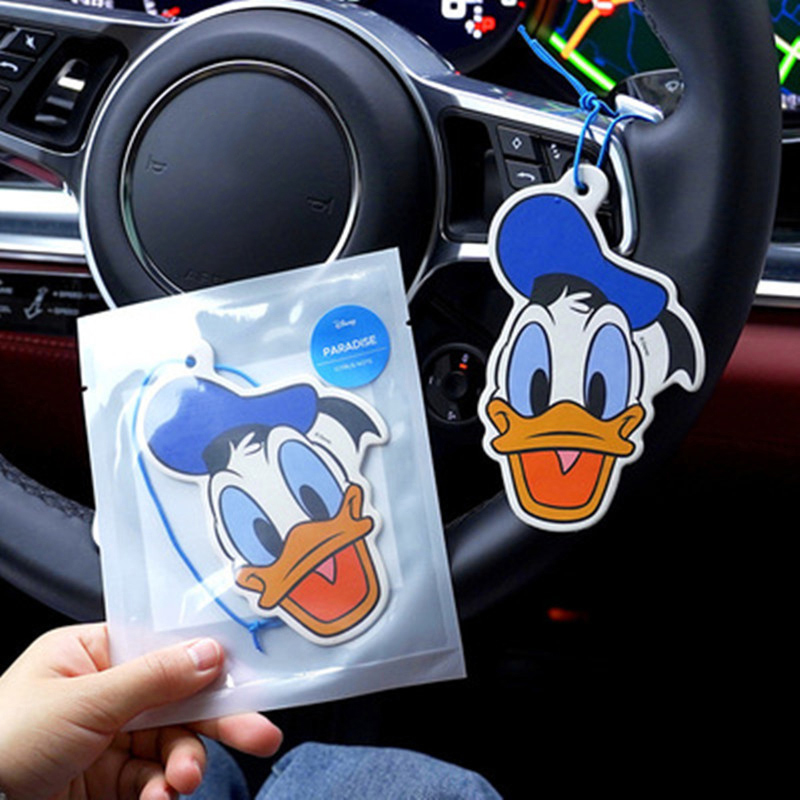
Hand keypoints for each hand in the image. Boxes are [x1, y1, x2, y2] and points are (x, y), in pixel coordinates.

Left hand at [0, 624, 281, 799]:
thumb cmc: (5, 738)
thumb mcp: (83, 702)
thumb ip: (153, 678)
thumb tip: (211, 652)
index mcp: (93, 653)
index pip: (165, 651)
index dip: (206, 665)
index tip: (246, 680)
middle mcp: (105, 691)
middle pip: (177, 699)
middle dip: (216, 721)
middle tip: (260, 736)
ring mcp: (108, 738)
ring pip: (171, 742)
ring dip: (184, 763)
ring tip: (181, 783)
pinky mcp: (107, 781)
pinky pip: (151, 779)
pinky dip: (161, 789)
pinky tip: (160, 798)